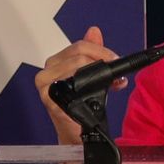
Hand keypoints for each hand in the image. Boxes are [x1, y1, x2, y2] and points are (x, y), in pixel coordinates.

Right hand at [34, 26, 127, 144]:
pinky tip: (99, 95)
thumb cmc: (80, 105)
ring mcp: (46, 85)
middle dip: (102, 61)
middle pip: (78, 54)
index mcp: (55, 63)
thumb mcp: (89, 75)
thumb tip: (94, 30)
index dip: (100, 51)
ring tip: (113, 84)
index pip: (78, 46)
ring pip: (77, 65)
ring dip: (99, 74)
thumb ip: (91, 53)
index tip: (115, 59)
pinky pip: (72, 86)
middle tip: (117, 74)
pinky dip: (89, 89)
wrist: (75, 133)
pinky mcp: (49, 99)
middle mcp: (47, 72)